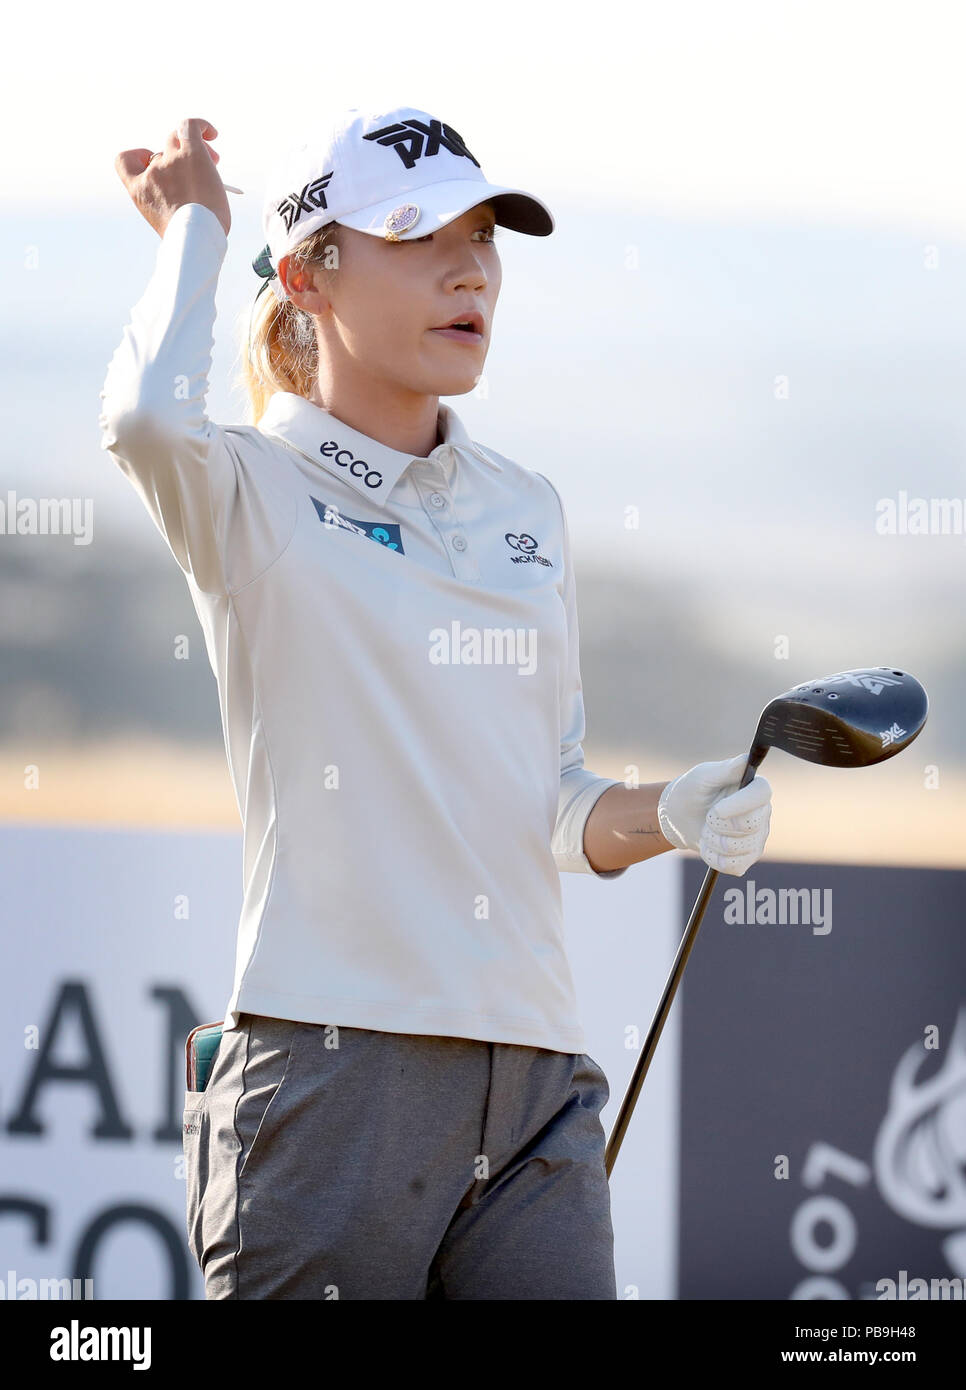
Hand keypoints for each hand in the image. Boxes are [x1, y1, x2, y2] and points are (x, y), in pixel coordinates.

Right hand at [114, 117, 229, 239]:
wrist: (196, 238)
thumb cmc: (189, 240)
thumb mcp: (171, 224)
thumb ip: (171, 204)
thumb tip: (194, 192)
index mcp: (139, 191)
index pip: (125, 161)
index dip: (139, 157)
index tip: (153, 164)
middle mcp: (152, 172)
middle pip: (161, 153)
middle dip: (179, 158)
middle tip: (202, 169)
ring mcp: (170, 161)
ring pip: (177, 139)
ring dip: (194, 145)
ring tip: (213, 160)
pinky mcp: (191, 154)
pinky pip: (191, 126)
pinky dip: (202, 126)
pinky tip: (212, 133)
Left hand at [657, 754, 771, 875]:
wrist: (679, 818)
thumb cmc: (692, 791)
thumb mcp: (703, 776)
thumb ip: (725, 769)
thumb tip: (746, 758)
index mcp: (754, 788)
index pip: (762, 794)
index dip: (740, 805)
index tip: (717, 810)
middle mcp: (762, 813)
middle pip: (751, 825)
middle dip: (719, 825)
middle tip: (708, 817)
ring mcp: (757, 838)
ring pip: (738, 848)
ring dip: (712, 840)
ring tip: (706, 829)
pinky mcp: (748, 858)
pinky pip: (733, 865)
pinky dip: (713, 857)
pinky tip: (709, 846)